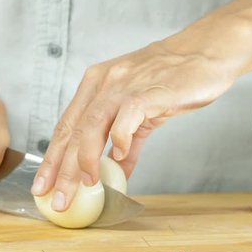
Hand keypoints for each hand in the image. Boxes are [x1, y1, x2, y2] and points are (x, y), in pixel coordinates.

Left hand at [31, 40, 237, 211]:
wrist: (209, 51)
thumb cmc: (173, 80)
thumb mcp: (140, 110)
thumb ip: (126, 140)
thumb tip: (116, 171)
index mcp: (94, 86)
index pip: (64, 128)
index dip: (50, 159)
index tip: (41, 186)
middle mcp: (102, 84)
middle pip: (72, 132)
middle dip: (59, 169)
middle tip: (55, 199)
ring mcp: (122, 86)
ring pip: (90, 127)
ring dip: (83, 161)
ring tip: (84, 186)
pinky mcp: (146, 92)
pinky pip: (125, 119)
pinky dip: (119, 141)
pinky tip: (119, 159)